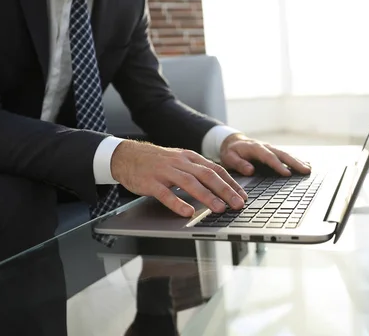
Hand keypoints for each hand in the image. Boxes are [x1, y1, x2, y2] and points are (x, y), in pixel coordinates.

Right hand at [110, 140, 246, 216]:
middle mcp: (180, 162)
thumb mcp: (180, 160)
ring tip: (219, 208)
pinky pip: (166, 194)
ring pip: (190, 183)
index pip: (216, 169)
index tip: (242, 195)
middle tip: (238, 204)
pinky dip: (178, 203)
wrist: (126, 155)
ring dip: (207, 196)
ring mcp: (165, 172)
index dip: (231, 183)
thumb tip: (219, 185)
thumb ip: (197, 170)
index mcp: (190, 157)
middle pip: (207, 175)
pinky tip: (188, 212)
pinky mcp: (150, 182)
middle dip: (225, 190)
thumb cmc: (157, 161)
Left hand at [219, 134, 310, 176]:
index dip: (279, 165)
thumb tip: (250, 170)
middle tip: (306, 170)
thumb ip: (239, 163)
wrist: (233, 142)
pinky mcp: (274, 152)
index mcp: (255, 148)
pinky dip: (296, 159)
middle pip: (282, 154)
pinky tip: (306, 164)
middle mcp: (266, 147)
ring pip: (287, 154)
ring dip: (298, 161)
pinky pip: (286, 155)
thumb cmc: (231, 151)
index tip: (287, 174)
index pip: (269, 157)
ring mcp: (271, 149)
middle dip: (295, 162)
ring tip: (308, 169)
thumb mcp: (229, 157)